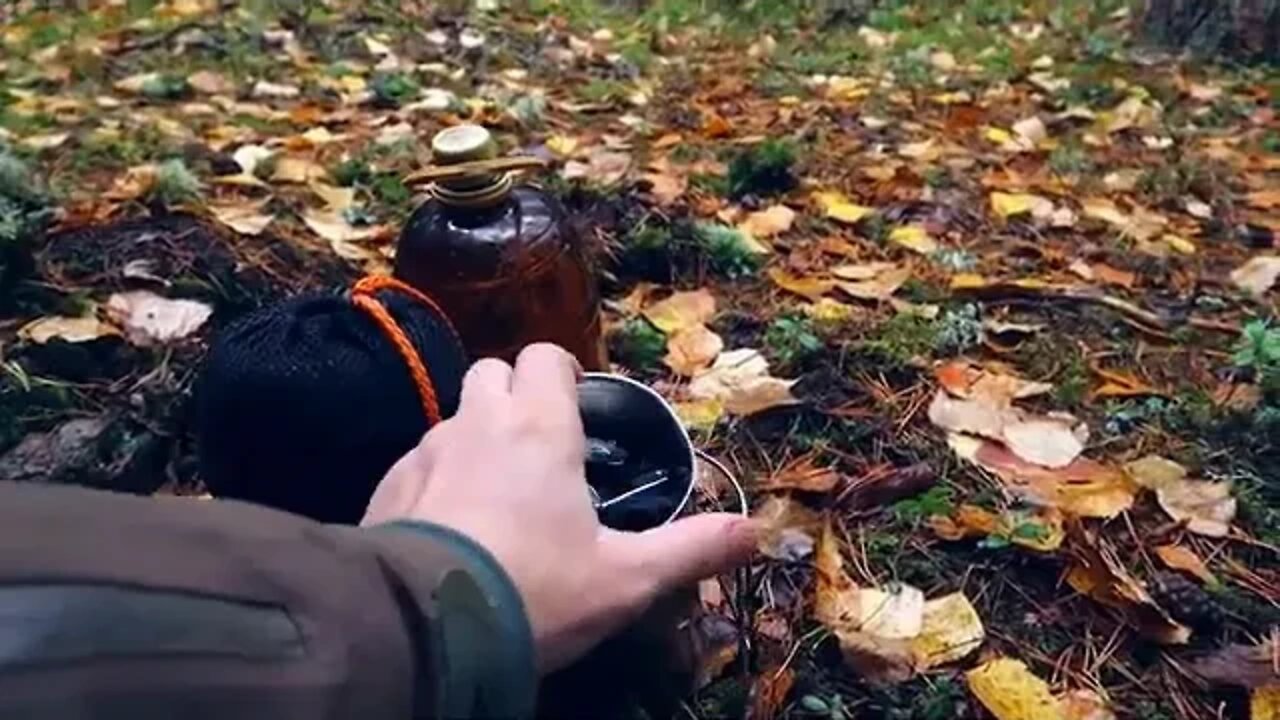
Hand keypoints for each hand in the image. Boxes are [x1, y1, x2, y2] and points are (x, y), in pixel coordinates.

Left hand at [362, 344, 756, 672]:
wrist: (422, 629)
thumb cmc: (535, 591)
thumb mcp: (626, 579)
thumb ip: (691, 549)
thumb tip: (757, 530)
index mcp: (540, 428)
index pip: (545, 357)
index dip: (562, 374)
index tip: (577, 409)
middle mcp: (478, 423)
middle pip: (493, 371)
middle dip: (515, 393)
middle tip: (538, 448)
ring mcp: (425, 452)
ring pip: (452, 416)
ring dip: (475, 437)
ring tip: (495, 494)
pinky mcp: (385, 487)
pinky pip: (417, 462)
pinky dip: (435, 478)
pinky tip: (448, 527)